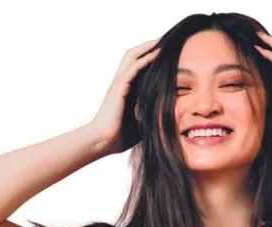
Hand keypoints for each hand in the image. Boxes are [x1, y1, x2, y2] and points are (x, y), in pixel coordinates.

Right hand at [88, 37, 161, 154]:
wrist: (103, 141)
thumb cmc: (119, 137)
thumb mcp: (141, 123)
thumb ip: (150, 114)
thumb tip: (169, 117)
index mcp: (126, 90)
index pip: (138, 66)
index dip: (150, 57)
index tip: (167, 53)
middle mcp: (121, 82)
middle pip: (134, 55)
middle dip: (149, 46)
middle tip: (165, 40)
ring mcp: (119, 84)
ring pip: (133, 57)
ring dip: (147, 47)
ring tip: (162, 41)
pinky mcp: (119, 88)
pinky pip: (133, 68)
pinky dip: (145, 59)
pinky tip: (157, 54)